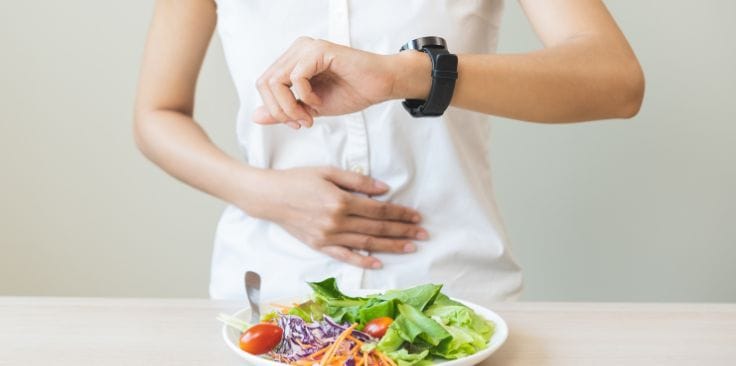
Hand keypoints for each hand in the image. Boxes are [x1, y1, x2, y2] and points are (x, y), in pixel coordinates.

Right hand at [241, 167, 427, 268]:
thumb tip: (384, 190)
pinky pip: (344, 256)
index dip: (400, 213)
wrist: (269, 196)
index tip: (416, 216)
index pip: (379, 210)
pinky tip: (378, 263)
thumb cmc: (298, 179)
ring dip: (390, 246)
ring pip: (366, 244)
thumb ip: (357, 181)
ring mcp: (328, 237)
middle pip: (377, 228)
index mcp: (341, 201)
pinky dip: (362, 261)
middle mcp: (336, 222)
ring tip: (410, 248)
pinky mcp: (319, 246)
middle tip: (423, 234)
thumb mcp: (328, 172)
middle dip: (403, 231)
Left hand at [252, 37, 407, 128]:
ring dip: (290, 106)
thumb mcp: (310, 108)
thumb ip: (284, 111)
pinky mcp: (319, 51)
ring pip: (276, 80)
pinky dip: (305, 96)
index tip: (297, 123)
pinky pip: (296, 77)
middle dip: (280, 110)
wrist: (381, 85)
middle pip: (264, 82)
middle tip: (302, 122)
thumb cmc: (352, 91)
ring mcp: (306, 48)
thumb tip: (255, 117)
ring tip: (310, 116)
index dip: (274, 109)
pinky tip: (319, 102)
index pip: (263, 84)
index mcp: (292, 61)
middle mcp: (296, 50)